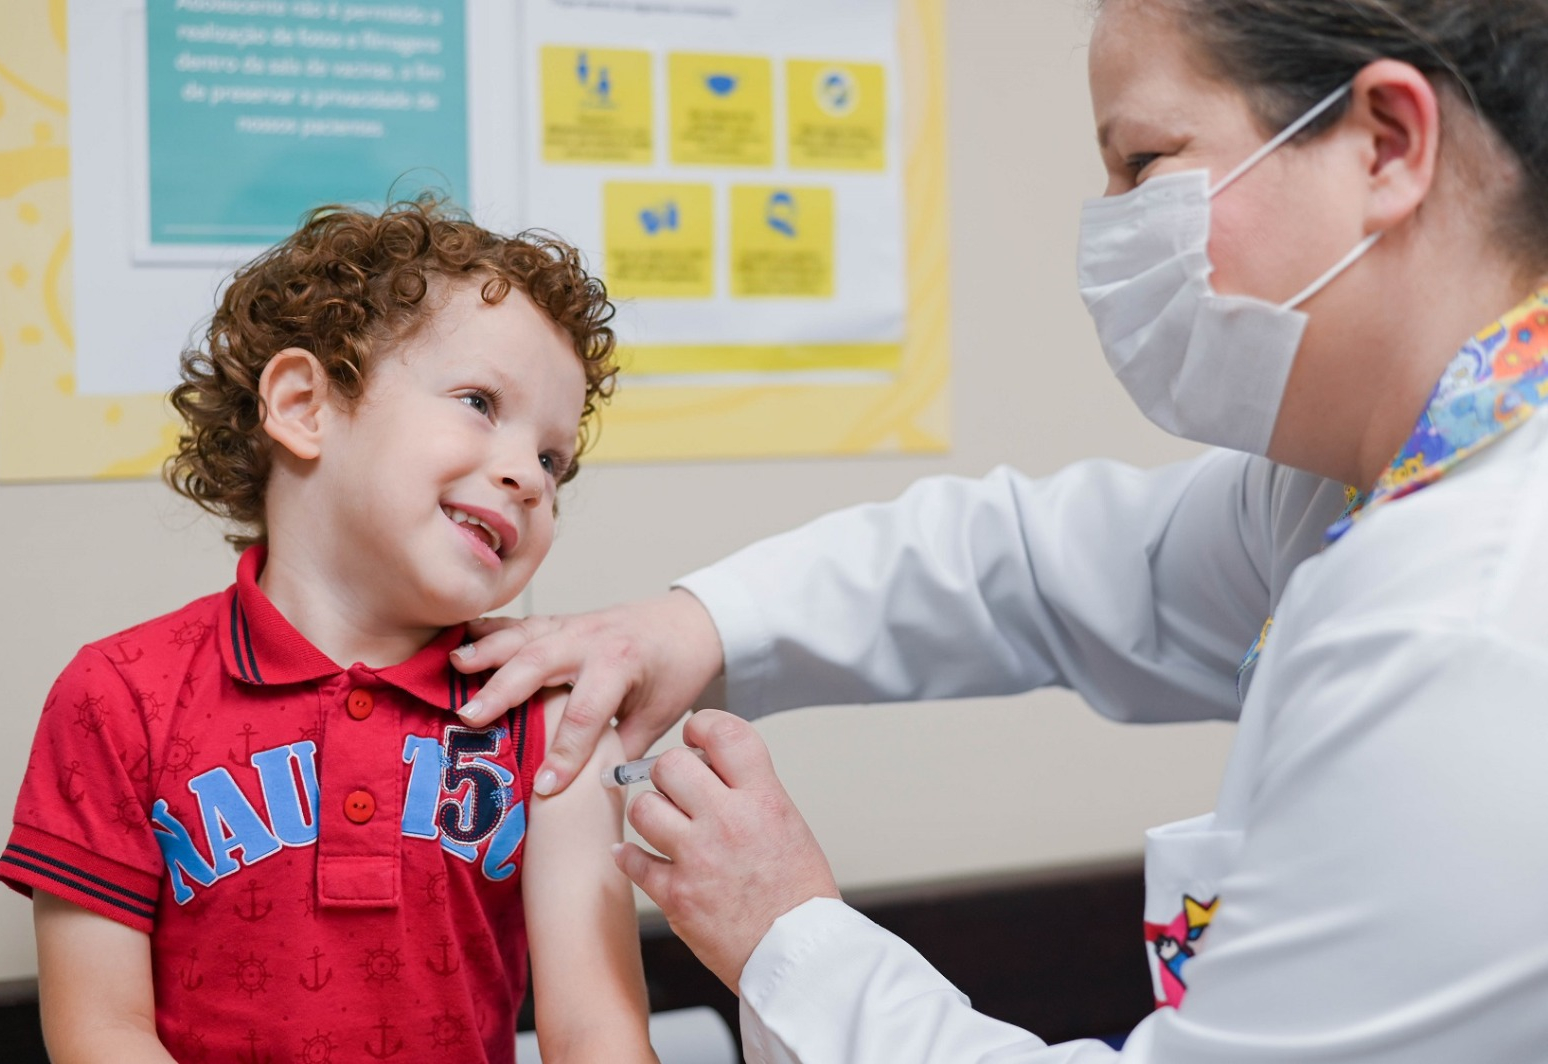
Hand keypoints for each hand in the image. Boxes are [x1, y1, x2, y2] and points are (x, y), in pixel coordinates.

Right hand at [452, 590, 723, 794]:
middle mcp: (592, 640)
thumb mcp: (658, 717)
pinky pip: (520, 625)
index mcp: (621, 665)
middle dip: (503, 691)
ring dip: (487, 653)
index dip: (564, 753)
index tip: (543, 788)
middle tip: (469, 719)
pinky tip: (459, 641)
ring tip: (453, 668)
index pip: (586, 714)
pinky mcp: (560, 623)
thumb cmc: (675, 671)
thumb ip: (621, 751)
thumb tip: (589, 794)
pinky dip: (489, 632)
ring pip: (524, 637)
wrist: (689, 624)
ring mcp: (573, 626)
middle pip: (541, 664)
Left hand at [613, 710, 839, 991]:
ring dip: (650, 814)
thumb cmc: (798, 896)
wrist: (799, 955)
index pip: (724, 733)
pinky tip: (640, 857)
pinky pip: (633, 861)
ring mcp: (698, 857)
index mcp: (763, 799)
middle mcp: (728, 821)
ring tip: (665, 826)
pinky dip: (632, 858)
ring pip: (644, 807)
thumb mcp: (789, 823)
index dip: (703, 726)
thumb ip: (749, 790)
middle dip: (670, 773)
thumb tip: (710, 767)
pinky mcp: (676, 894)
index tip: (695, 735)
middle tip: (678, 788)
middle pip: (670, 764)